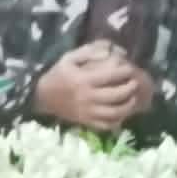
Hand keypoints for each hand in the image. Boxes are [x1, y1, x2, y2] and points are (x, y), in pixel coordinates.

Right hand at [33, 43, 152, 132]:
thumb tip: (110, 52)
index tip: (129, 68)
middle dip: (130, 88)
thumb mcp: (68, 58)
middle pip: (116, 95)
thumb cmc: (58, 75)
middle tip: (134, 82)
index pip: (111, 76)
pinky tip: (121, 114)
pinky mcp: (86, 121)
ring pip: (114, 113)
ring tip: (132, 98)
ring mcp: (87, 112)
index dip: (125, 71)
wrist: (42, 97)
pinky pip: (105, 125)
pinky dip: (117, 121)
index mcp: (83, 80)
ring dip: (128, 106)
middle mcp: (87, 97)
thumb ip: (89, 52)